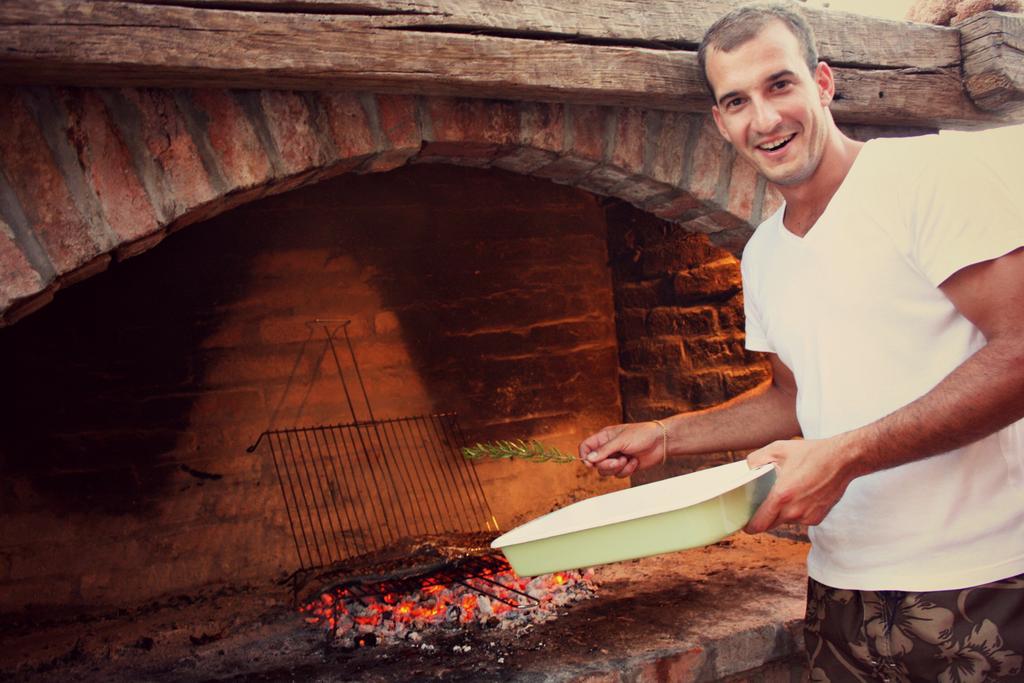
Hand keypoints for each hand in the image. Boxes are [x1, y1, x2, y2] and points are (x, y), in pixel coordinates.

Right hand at [578, 422, 664, 477]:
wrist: (661, 442)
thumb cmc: (642, 434)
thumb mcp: (621, 440)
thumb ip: (604, 450)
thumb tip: (588, 459)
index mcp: (604, 437)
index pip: (586, 446)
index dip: (585, 456)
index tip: (590, 464)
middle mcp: (608, 448)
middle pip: (595, 463)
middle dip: (607, 465)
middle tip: (618, 460)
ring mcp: (616, 458)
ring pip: (606, 471)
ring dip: (617, 468)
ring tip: (628, 459)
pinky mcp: (625, 466)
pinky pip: (618, 475)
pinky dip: (627, 470)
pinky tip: (635, 461)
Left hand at [744, 435, 859, 532]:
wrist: (842, 460)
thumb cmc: (811, 454)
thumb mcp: (778, 449)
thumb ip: (756, 460)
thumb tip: (747, 469)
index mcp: (782, 496)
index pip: (759, 524)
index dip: (749, 525)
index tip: (744, 523)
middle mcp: (794, 511)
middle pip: (770, 524)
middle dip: (764, 517)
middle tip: (761, 503)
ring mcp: (807, 517)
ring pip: (785, 521)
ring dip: (781, 513)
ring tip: (786, 493)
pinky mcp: (817, 519)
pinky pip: (799, 519)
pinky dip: (796, 511)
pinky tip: (801, 495)